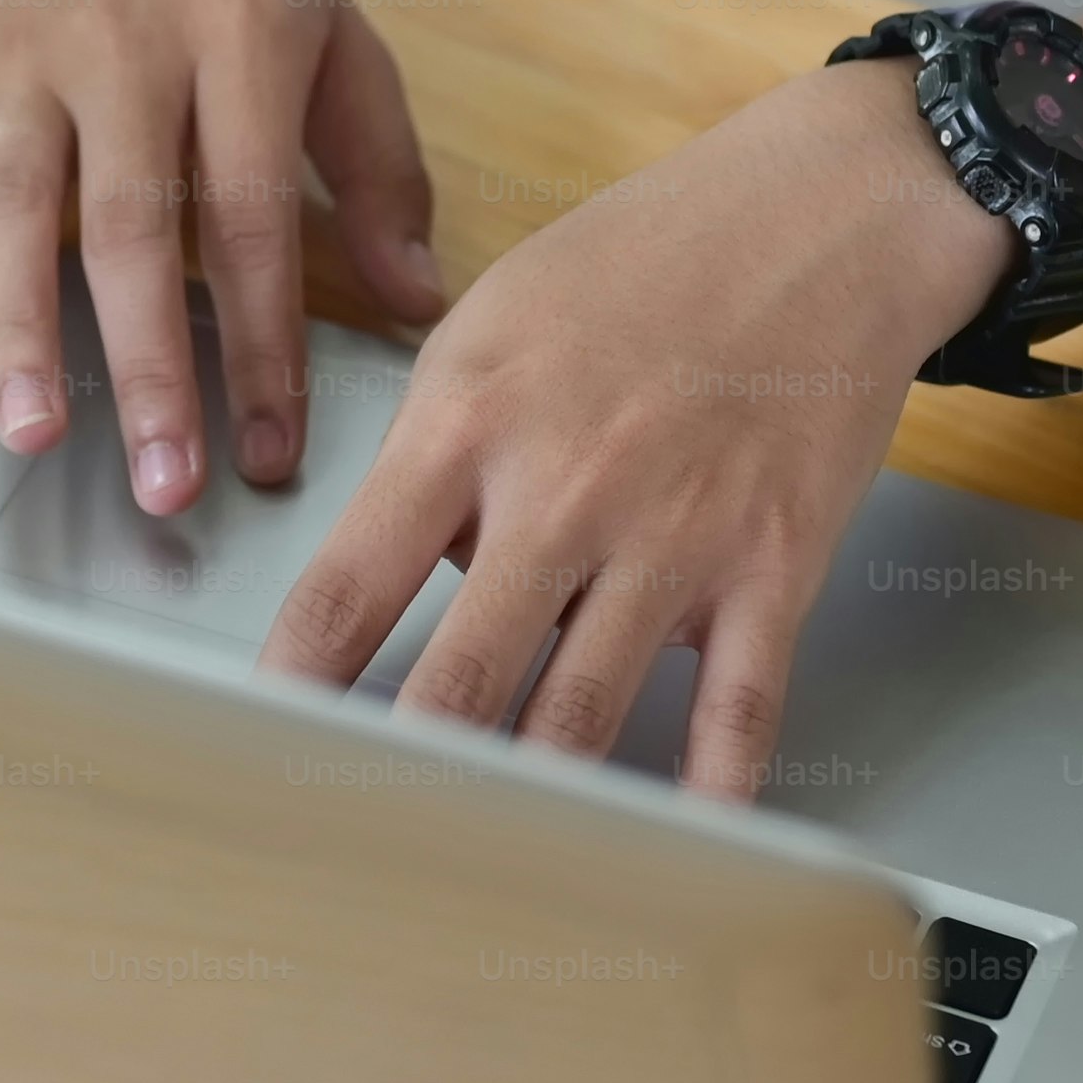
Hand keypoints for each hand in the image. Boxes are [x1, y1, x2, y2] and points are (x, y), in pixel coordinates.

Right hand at [0, 0, 446, 512]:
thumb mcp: (326, 20)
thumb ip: (380, 162)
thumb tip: (422, 302)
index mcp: (240, 36)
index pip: (253, 214)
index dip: (264, 342)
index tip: (271, 452)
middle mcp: (125, 51)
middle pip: (134, 229)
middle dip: (149, 366)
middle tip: (168, 484)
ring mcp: (22, 71)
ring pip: (13, 214)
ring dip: (15, 330)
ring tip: (28, 435)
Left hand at [256, 60, 1019, 797]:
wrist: (827, 215)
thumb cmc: (651, 259)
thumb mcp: (494, 321)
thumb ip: (440, 450)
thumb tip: (411, 573)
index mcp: (470, 421)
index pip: (347, 585)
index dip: (292, 684)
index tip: (255, 747)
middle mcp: (563, 490)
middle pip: (456, 677)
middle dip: (400, 775)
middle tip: (356, 847)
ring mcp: (673, 537)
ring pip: (580, 713)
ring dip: (529, 803)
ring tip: (478, 867)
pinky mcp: (773, 567)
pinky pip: (734, 708)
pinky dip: (706, 794)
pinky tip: (679, 852)